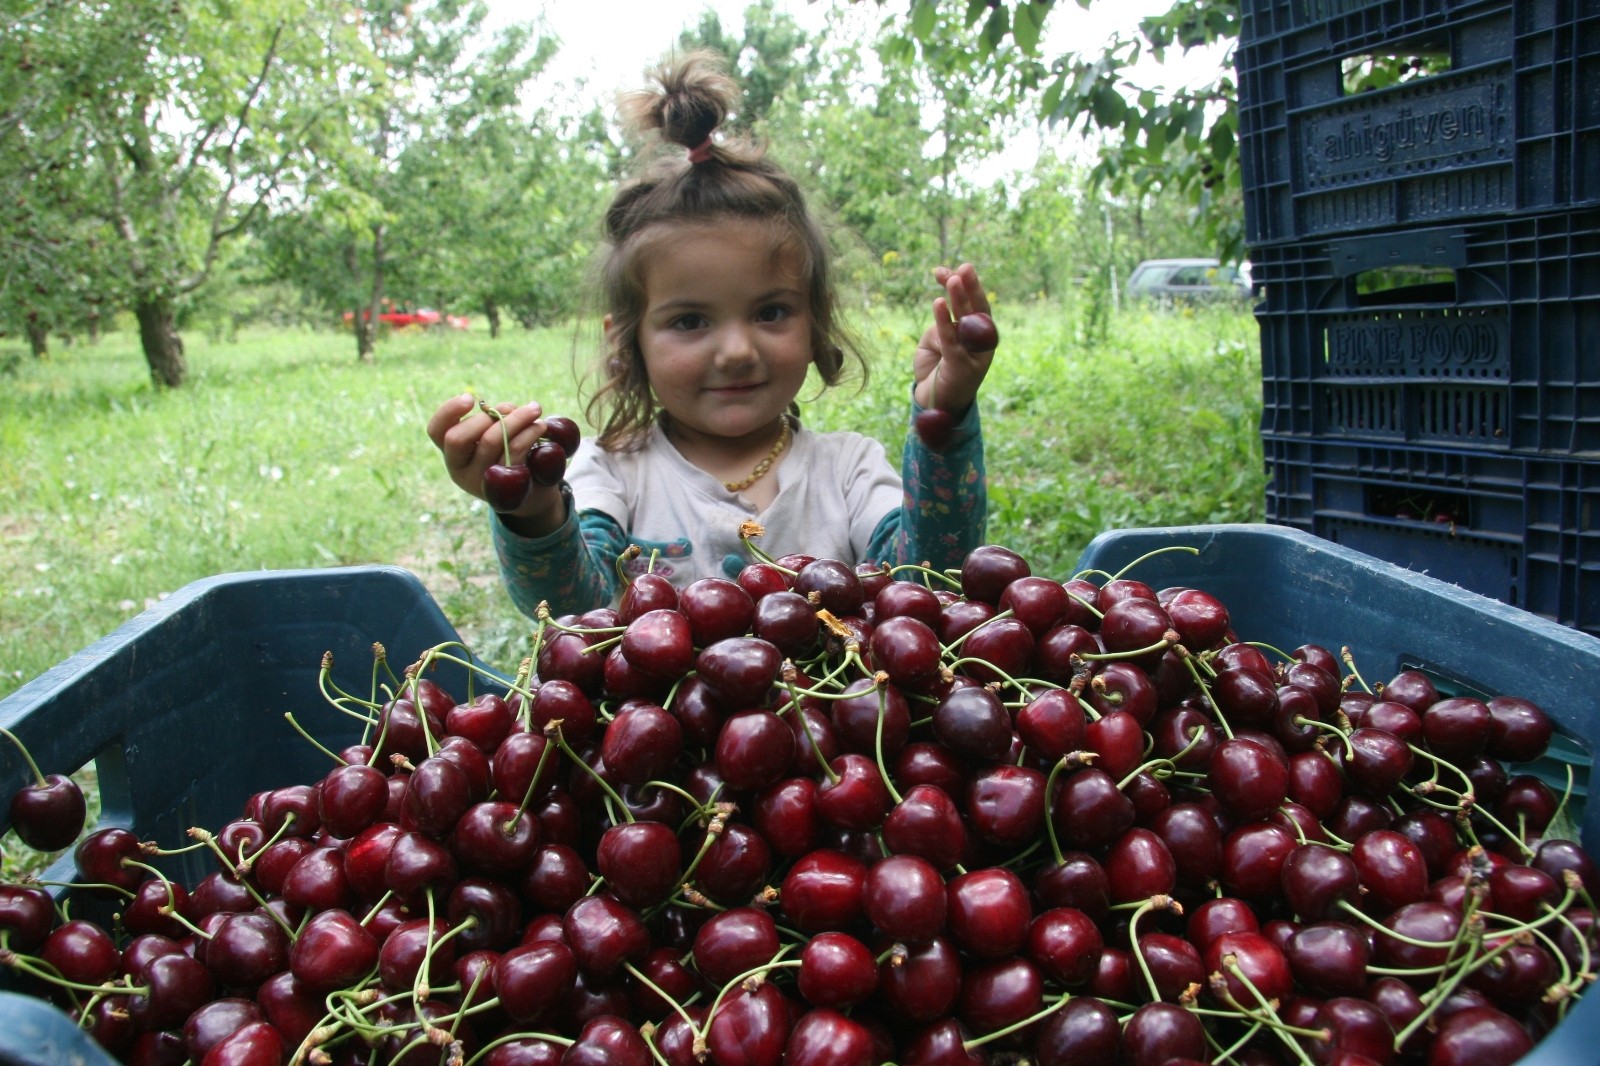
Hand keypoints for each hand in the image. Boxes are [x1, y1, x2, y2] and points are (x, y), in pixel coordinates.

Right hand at [425, 394, 565, 535]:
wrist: (531, 492)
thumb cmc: (509, 454)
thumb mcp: (496, 434)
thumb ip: (495, 419)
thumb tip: (504, 410)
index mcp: (452, 452)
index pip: (436, 431)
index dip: (448, 411)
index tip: (470, 398)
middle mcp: (459, 469)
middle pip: (457, 438)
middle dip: (484, 417)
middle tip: (509, 409)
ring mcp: (479, 480)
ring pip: (490, 441)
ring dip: (515, 418)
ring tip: (534, 410)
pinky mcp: (503, 486)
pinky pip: (514, 451)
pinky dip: (528, 433)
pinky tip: (540, 426)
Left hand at [911, 262, 995, 413]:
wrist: (935, 403)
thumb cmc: (937, 369)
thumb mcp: (936, 340)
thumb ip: (941, 324)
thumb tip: (942, 308)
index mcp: (977, 333)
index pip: (971, 304)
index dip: (960, 286)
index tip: (941, 271)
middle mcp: (980, 342)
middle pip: (976, 309)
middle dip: (970, 287)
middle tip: (964, 266)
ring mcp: (973, 355)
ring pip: (967, 322)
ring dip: (959, 298)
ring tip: (952, 278)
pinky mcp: (961, 367)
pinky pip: (951, 340)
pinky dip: (944, 321)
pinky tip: (938, 303)